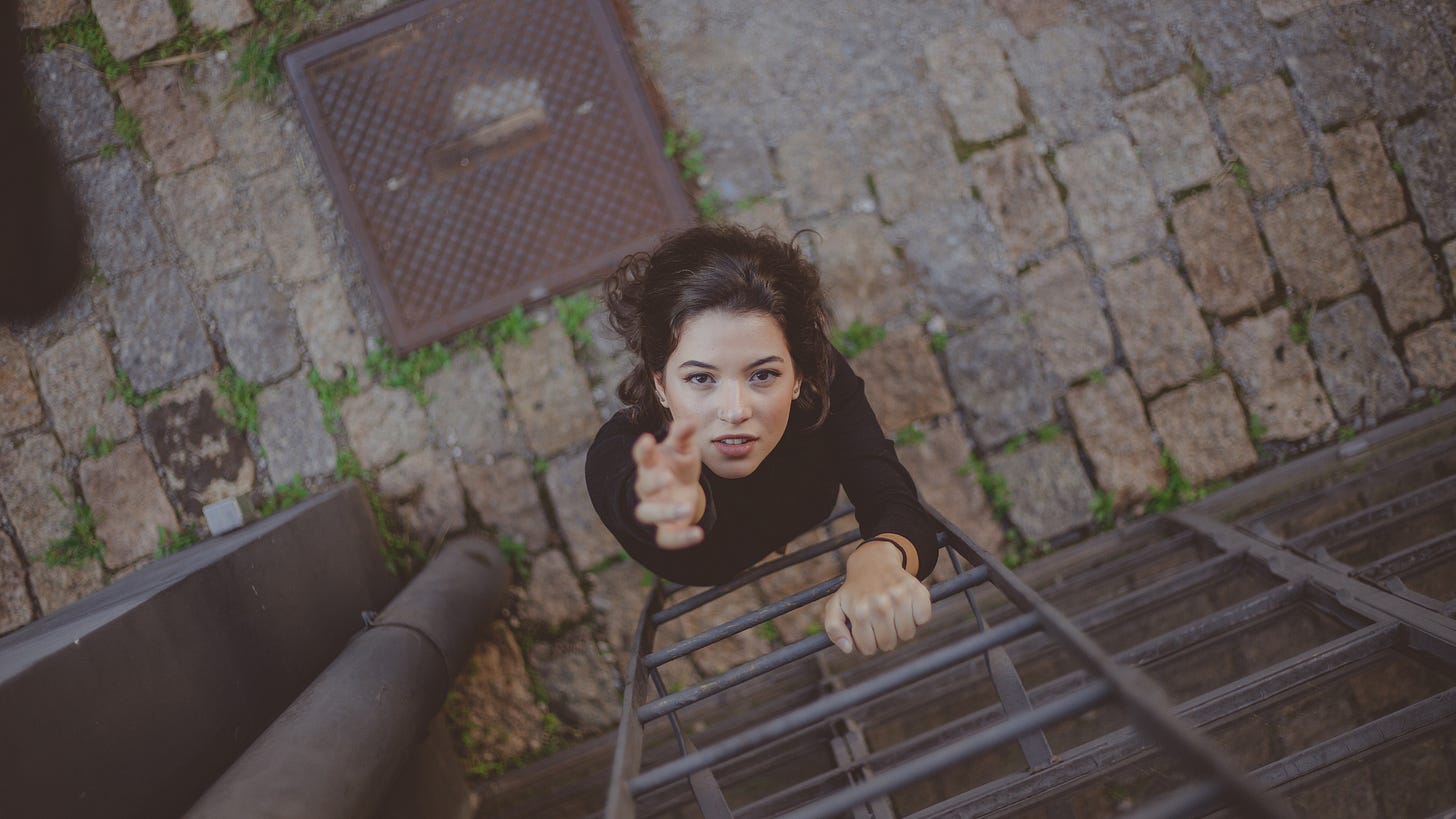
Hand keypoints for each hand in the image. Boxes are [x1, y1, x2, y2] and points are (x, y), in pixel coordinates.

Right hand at [632, 417, 705, 548]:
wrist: (682, 491)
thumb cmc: (678, 466)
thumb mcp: (682, 448)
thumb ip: (683, 435)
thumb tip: (690, 421)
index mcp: (651, 465)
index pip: (642, 456)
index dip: (643, 449)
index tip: (647, 440)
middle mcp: (647, 489)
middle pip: (643, 486)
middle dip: (653, 482)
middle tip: (667, 477)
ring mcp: (654, 509)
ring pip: (648, 514)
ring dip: (665, 512)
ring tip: (686, 508)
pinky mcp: (664, 530)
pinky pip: (666, 538)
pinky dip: (681, 539)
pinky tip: (698, 534)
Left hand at [823, 540, 931, 654]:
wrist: (874, 563)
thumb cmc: (855, 590)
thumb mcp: (836, 606)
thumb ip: (834, 629)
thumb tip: (848, 649)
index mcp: (860, 611)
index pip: (869, 649)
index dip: (867, 643)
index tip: (867, 631)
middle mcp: (880, 604)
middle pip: (889, 644)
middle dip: (884, 638)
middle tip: (880, 623)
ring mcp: (900, 596)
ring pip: (907, 635)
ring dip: (901, 629)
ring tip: (892, 615)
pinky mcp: (916, 590)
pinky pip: (923, 619)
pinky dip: (918, 617)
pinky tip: (906, 608)